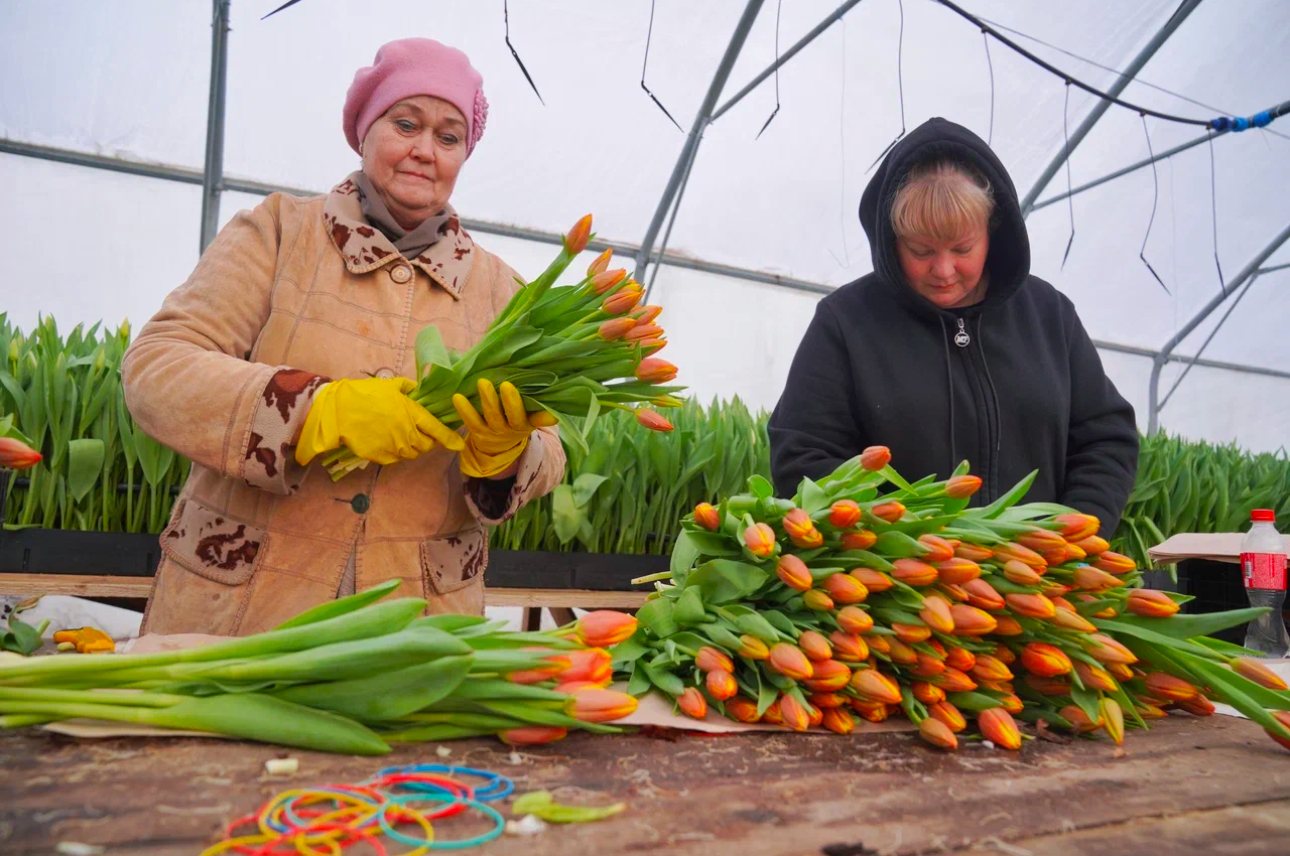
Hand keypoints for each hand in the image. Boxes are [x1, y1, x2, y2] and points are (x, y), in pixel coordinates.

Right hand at [295, 377, 462, 466]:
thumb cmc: (365, 394)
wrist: (339, 412)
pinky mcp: (382, 458)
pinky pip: (396, 458)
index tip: (459, 445)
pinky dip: (396, 452)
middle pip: (428, 445)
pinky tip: (387, 441)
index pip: (438, 430)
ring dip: (412, 447)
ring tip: (401, 435)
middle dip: (428, 441)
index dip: (451, 439)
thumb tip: (419, 389)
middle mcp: (407, 434)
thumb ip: (409, 388)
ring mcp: (395, 448)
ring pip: (413, 453)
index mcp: (412, 415)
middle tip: (420, 432)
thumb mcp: (390, 385)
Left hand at [453, 379, 556, 478]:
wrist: (500, 445)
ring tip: (482, 382)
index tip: (531, 397)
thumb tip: (555, 415)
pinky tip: (457, 396)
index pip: (532, 417)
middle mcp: (511, 429)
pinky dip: (464, 410)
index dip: (534, 410)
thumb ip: (540, 413)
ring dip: (487, 401)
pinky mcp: (478, 431)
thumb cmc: (517, 420)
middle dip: (510, 402)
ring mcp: (494, 431)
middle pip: (511, 416)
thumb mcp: (531, 419)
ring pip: (491, 417)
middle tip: (505, 384)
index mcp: (527, 423)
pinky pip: (472, 422)